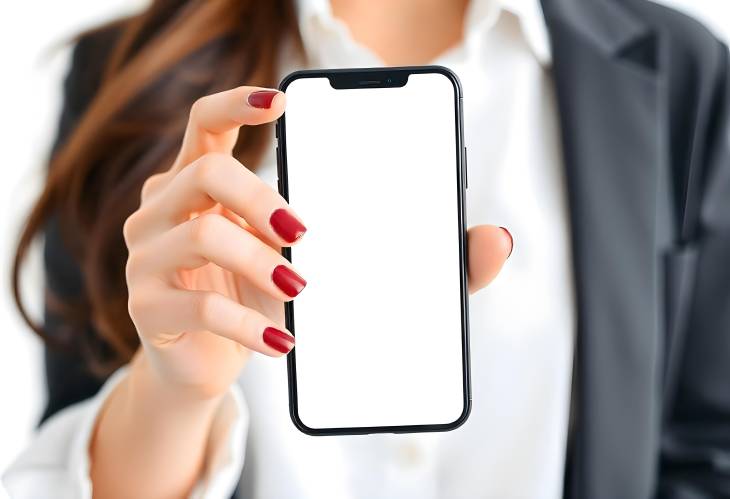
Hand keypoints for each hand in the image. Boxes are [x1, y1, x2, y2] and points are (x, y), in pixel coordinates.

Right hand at [123, 86, 298, 398]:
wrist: (201, 361)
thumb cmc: (239, 296)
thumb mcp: (262, 251)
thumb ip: (275, 225)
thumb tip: (310, 221)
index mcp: (188, 185)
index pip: (203, 126)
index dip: (236, 106)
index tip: (281, 101)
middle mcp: (157, 212)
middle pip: (206, 172)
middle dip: (262, 200)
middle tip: (301, 234)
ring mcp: (144, 258)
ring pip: (205, 235)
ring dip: (262, 264)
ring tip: (297, 290)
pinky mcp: (144, 308)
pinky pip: (203, 307)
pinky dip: (250, 325)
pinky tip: (280, 342)